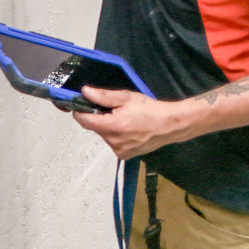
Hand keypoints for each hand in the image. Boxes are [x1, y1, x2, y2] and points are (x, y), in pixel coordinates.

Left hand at [72, 87, 191, 159]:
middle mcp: (114, 142)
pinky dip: (115, 135)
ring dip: (107, 126)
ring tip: (123, 118)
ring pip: (104, 135)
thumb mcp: (125, 97)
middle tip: (112, 108)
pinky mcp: (125, 156)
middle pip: (95, 128)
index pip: (85, 121)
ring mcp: (120, 151)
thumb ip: (103, 96)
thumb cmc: (148, 109)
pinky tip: (127, 128)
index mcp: (113, 127)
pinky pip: (113, 142)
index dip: (80, 112)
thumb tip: (85, 92)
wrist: (169, 125)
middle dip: (98, 117)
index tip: (79, 105)